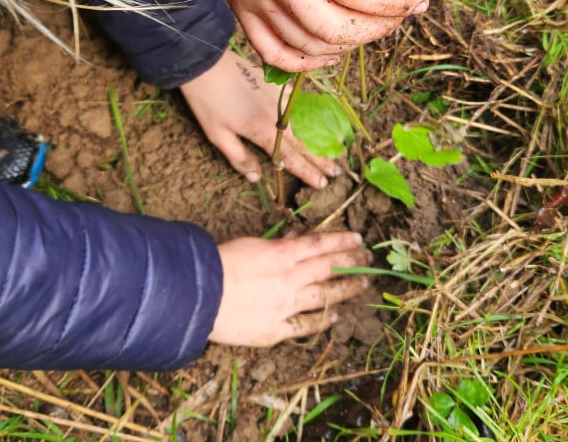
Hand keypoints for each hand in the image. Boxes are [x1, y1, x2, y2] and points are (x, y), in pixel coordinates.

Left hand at [180, 49, 338, 187]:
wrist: (206, 63)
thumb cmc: (207, 102)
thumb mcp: (217, 135)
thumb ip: (239, 157)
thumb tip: (256, 177)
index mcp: (262, 131)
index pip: (290, 158)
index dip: (306, 171)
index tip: (321, 183)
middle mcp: (276, 116)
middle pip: (302, 143)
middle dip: (320, 159)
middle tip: (336, 172)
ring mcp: (278, 98)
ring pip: (303, 123)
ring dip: (318, 138)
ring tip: (334, 149)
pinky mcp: (275, 85)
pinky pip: (296, 102)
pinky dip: (307, 113)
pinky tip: (314, 118)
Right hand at [187, 0, 428, 71]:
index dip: (391, 2)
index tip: (418, 1)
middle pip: (332, 25)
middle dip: (377, 28)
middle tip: (399, 15)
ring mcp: (252, 0)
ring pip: (308, 44)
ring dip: (351, 44)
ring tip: (374, 26)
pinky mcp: (240, 12)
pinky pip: (275, 54)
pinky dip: (308, 62)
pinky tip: (333, 50)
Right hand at [209, 232, 370, 345]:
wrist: (198, 297)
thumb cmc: (218, 265)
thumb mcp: (250, 244)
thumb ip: (277, 243)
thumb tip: (295, 237)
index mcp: (281, 254)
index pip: (320, 244)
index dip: (341, 241)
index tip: (358, 239)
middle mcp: (289, 279)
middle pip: (329, 269)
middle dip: (352, 262)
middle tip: (369, 259)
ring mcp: (286, 306)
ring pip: (325, 296)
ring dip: (347, 290)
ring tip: (363, 284)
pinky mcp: (276, 330)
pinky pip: (305, 325)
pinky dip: (322, 320)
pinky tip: (335, 316)